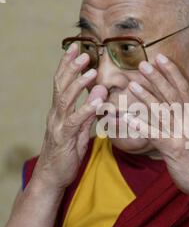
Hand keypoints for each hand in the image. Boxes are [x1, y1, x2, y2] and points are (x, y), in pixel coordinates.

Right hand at [33, 43, 106, 189]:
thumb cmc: (67, 153)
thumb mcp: (80, 130)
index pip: (61, 82)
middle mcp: (56, 115)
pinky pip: (75, 121)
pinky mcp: (64, 138)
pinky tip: (96, 100)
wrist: (52, 177)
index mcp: (59, 111)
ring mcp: (58, 126)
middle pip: (61, 86)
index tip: (76, 48)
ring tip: (92, 71)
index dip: (68, 65)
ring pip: (66, 99)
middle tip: (84, 52)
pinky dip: (86, 109)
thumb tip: (99, 93)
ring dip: (79, 84)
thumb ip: (88, 113)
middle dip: (72, 68)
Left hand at [124, 53, 188, 197]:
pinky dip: (143, 126)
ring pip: (163, 112)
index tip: (160, 58)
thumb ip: (185, 118)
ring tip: (132, 84)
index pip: (183, 89)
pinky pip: (156, 135)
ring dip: (147, 97)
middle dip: (157, 78)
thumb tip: (172, 105)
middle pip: (172, 95)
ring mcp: (182, 135)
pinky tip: (129, 119)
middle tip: (142, 64)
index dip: (172, 72)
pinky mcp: (174, 150)